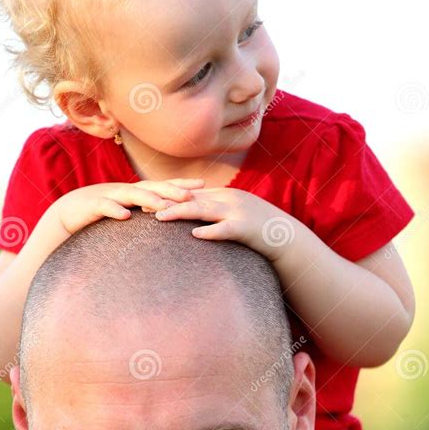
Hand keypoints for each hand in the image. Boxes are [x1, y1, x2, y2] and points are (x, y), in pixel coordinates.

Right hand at [54, 179, 204, 234]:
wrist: (68, 213)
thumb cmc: (102, 215)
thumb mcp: (128, 212)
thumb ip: (146, 213)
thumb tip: (172, 218)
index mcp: (135, 192)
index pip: (162, 186)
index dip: (181, 184)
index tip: (204, 184)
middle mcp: (125, 191)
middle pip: (151, 187)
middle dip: (171, 190)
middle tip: (191, 196)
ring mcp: (109, 197)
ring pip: (132, 195)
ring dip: (149, 200)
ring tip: (164, 206)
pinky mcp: (92, 207)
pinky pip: (105, 208)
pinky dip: (114, 211)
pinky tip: (125, 216)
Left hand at [155, 187, 296, 261]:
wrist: (286, 237)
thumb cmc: (256, 230)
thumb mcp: (232, 216)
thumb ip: (211, 214)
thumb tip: (188, 219)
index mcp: (222, 195)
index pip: (189, 192)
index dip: (166, 195)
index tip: (144, 199)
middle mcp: (227, 199)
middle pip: (191, 198)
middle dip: (165, 201)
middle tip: (142, 206)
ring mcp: (237, 212)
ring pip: (204, 210)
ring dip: (180, 213)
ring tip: (159, 218)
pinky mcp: (246, 228)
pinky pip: (226, 229)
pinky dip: (211, 232)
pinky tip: (195, 235)